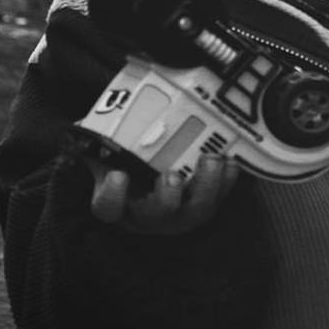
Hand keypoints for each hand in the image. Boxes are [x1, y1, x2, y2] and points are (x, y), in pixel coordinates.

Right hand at [88, 154, 239, 234]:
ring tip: (210, 160)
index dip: (113, 195)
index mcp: (118, 202)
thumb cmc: (128, 163)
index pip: (108, 206)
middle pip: (156, 214)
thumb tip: (99, 114)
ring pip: (195, 210)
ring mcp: (180, 213)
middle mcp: (148, 214)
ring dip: (206, 185)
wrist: (150, 180)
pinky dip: (227, 180)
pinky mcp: (205, 204)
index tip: (118, 175)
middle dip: (167, 196)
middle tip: (172, 176)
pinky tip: (229, 161)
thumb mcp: (111, 153)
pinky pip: (220, 198)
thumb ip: (105, 139)